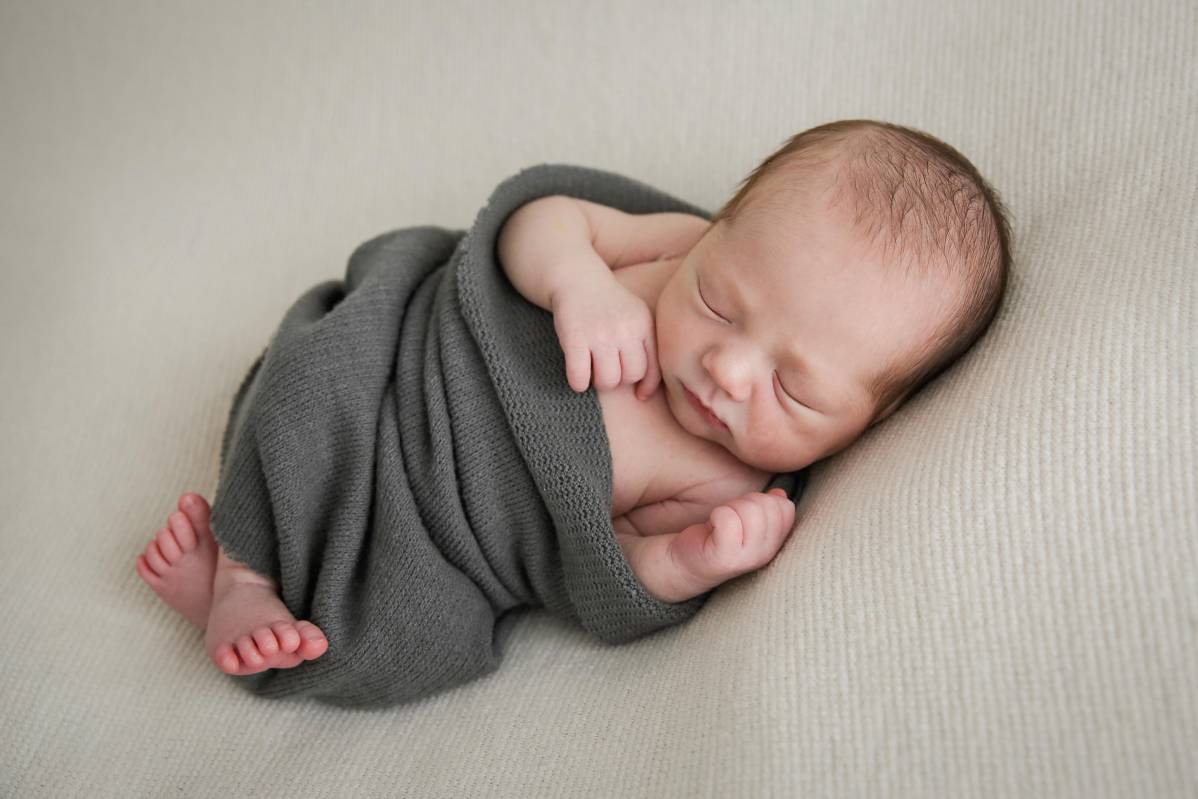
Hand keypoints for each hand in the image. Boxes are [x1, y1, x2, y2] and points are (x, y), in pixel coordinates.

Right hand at [550, 276, 660, 399]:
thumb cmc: (609, 306)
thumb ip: (646, 348)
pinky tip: (577, 376)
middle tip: (608, 371)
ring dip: (598, 382)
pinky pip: (580, 377)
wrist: (577, 279)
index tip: (638, 393)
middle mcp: (625, 329)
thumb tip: (644, 394)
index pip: (653, 368)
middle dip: (620, 381)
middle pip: (630, 376)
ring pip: (607, 381)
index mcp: (643, 324)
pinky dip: (578, 383)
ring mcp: (600, 333)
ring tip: (592, 371)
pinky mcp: (575, 338)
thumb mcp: (636, 317)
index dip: (646, 386)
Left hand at [670, 488, 797, 585]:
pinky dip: (716, 515)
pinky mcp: (724, 557)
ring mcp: (747, 558)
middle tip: (728, 517)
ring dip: (729, 508)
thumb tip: (779, 494)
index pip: (785, 508)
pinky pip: (727, 518)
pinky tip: (711, 527)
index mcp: (775, 544)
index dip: (763, 500)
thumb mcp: (747, 521)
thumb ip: (767, 508)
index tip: (744, 513)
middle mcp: (766, 554)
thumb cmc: (717, 537)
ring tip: (720, 523)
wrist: (685, 564)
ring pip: (750, 510)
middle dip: (744, 502)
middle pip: (768, 505)